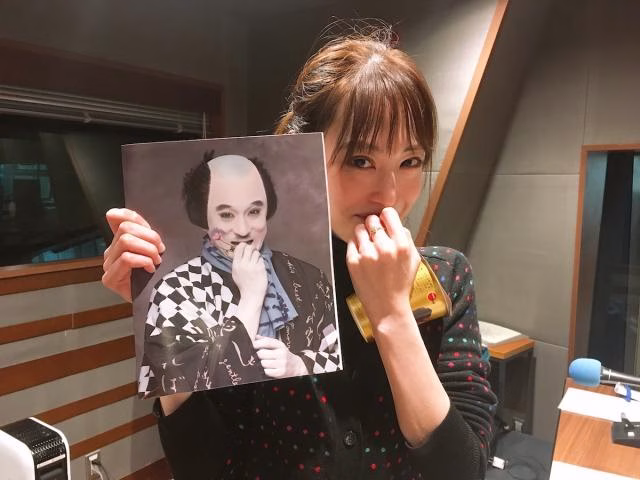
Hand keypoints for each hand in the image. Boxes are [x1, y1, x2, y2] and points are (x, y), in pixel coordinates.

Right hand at [102, 208, 164, 301]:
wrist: (161, 300)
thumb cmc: (161, 273)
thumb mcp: (156, 249)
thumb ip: (147, 233)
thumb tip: (134, 218)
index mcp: (120, 241)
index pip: (118, 218)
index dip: (132, 216)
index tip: (149, 227)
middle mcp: (111, 252)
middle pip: (125, 229)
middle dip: (149, 236)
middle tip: (160, 250)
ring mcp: (108, 265)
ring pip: (125, 242)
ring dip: (147, 249)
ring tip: (157, 260)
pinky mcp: (110, 279)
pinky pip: (126, 259)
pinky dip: (143, 261)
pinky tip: (150, 269)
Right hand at [231, 243, 267, 305]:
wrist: (251, 295)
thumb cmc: (243, 285)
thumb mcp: (235, 273)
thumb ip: (237, 262)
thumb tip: (240, 250)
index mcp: (236, 265)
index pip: (239, 248)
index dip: (243, 245)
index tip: (245, 247)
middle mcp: (243, 264)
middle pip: (248, 248)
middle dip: (251, 249)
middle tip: (252, 252)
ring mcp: (252, 266)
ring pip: (256, 252)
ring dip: (257, 255)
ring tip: (256, 260)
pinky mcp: (260, 268)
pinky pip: (261, 259)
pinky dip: (261, 261)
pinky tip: (259, 267)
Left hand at [254, 336, 308, 377]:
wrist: (296, 367)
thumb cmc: (284, 355)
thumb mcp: (278, 346)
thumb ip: (267, 341)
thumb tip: (256, 336)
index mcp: (280, 345)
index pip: (267, 342)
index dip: (258, 343)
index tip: (253, 345)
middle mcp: (282, 353)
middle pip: (262, 353)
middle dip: (259, 355)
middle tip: (263, 356)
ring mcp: (282, 363)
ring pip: (263, 363)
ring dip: (263, 363)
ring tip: (267, 362)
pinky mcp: (280, 372)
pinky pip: (266, 371)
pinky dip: (266, 370)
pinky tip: (270, 368)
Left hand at [346, 207, 420, 329]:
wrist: (388, 307)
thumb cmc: (401, 284)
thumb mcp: (413, 259)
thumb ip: (406, 238)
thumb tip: (396, 223)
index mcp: (401, 244)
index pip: (388, 213)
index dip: (386, 218)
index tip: (385, 224)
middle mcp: (384, 247)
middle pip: (372, 220)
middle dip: (374, 227)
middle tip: (376, 238)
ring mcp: (367, 254)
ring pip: (359, 229)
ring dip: (363, 235)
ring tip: (369, 247)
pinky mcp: (353, 261)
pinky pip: (351, 242)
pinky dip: (356, 247)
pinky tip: (363, 257)